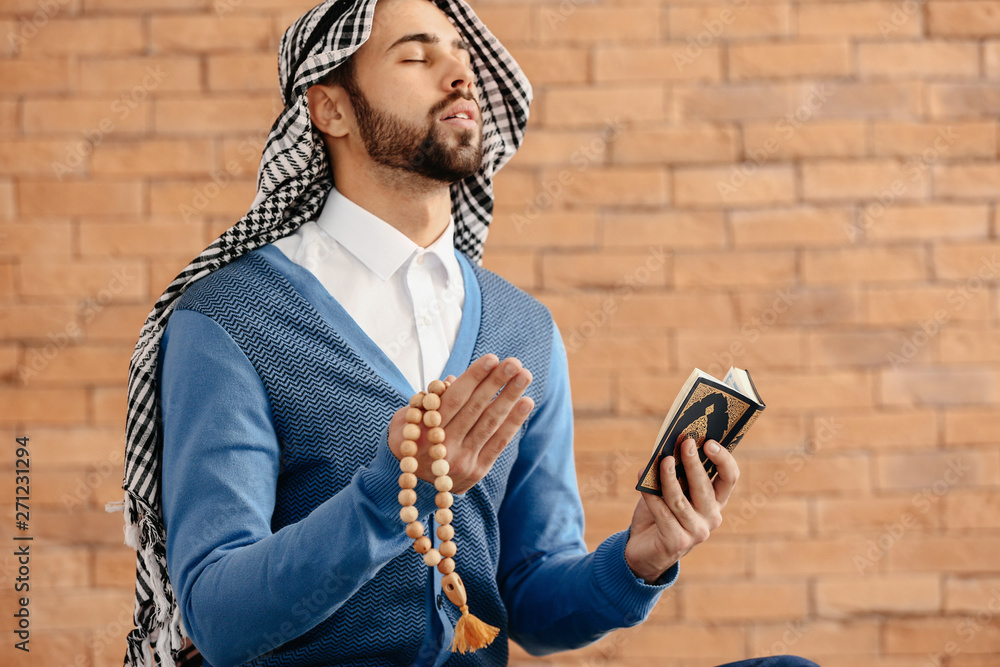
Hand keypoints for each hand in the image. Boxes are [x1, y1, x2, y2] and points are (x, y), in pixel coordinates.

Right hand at [388, 354, 534, 494]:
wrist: (413, 484)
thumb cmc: (411, 438)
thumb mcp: (405, 419)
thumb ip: (428, 399)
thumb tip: (454, 381)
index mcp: (423, 431)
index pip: (453, 399)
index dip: (474, 378)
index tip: (491, 358)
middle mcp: (443, 447)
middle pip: (475, 409)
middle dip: (496, 383)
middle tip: (514, 362)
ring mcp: (462, 460)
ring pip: (489, 423)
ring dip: (509, 397)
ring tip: (525, 375)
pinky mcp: (477, 470)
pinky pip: (498, 443)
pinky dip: (513, 422)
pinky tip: (526, 402)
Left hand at [624, 438, 738, 583]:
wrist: (642, 549)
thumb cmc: (659, 513)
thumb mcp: (669, 490)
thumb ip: (673, 472)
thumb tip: (668, 449)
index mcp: (715, 501)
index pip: (729, 478)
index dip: (723, 459)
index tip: (709, 442)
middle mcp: (711, 517)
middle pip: (704, 486)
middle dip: (694, 463)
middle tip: (685, 443)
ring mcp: (696, 532)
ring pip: (680, 499)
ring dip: (669, 477)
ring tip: (663, 460)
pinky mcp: (677, 542)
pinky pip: (662, 513)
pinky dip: (651, 496)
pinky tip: (642, 480)